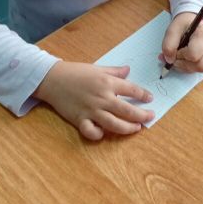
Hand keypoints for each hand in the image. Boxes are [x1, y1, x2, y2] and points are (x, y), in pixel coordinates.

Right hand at [35, 62, 153, 140]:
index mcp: (107, 83)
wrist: (52, 79)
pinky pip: (92, 132)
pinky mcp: (80, 119)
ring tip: (137, 128)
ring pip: (115, 124)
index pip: (132, 89)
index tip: (150, 98)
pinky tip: (104, 133)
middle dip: (142, 115)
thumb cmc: (75, 72)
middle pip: (128, 110)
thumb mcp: (97, 68)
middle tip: (150, 117)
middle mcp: (102, 98)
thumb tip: (128, 70)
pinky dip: (99, 135)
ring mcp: (91, 110)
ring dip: (128, 128)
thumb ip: (114, 71)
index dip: (143, 95)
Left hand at [161, 11, 202, 73]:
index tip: (176, 48)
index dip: (180, 55)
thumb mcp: (172, 29)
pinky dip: (188, 68)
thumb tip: (169, 60)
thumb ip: (168, 44)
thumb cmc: (183, 25)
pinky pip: (199, 69)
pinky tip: (183, 59)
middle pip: (200, 66)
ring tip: (178, 57)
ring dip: (185, 67)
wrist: (191, 23)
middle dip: (184, 64)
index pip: (193, 54)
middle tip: (176, 56)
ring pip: (200, 69)